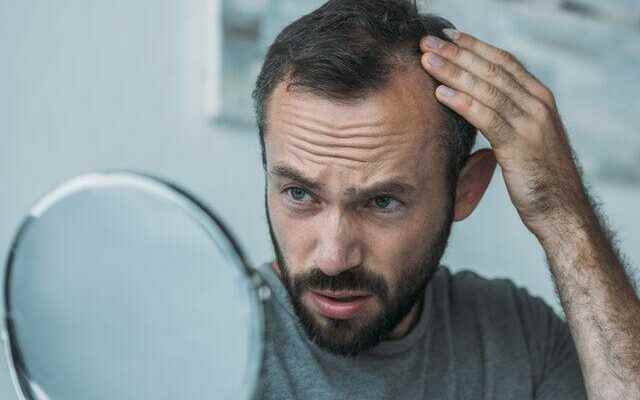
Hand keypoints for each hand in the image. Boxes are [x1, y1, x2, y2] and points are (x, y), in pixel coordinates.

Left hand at [420, 29, 592, 237]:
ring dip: (453, 72)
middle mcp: (538, 104)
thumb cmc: (539, 175)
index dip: (474, 46)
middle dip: (457, 53)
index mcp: (540, 98)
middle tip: (427, 42)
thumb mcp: (527, 137)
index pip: (504, 61)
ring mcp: (531, 123)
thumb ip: (509, 115)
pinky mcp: (520, 145)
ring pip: (487, 89)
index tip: (448, 36)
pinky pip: (486, 117)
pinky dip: (462, 102)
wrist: (561, 209)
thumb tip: (479, 103)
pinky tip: (440, 94)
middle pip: (492, 69)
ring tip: (426, 62)